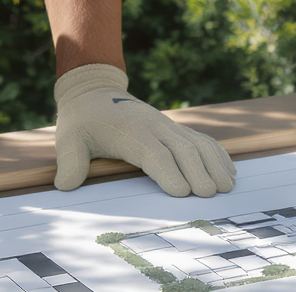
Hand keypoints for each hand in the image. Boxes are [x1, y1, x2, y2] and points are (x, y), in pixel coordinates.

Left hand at [53, 64, 234, 196]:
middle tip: (210, 196)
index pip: (154, 153)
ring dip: (215, 164)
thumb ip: (70, 161)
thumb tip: (65, 186)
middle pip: (183, 149)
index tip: (182, 193)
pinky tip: (230, 171)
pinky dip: (218, 155)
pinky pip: (203, 140)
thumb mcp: (68, 138)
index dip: (169, 172)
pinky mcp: (175, 129)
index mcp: (131, 132)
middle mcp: (155, 127)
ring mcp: (168, 127)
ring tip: (228, 187)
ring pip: (198, 144)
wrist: (94, 92)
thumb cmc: (82, 121)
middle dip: (199, 172)